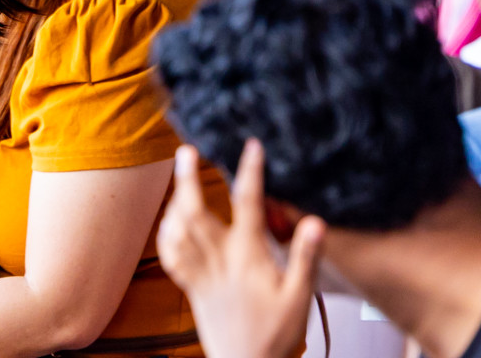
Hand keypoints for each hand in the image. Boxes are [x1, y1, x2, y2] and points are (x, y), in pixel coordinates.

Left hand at [158, 141, 324, 357]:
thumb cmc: (277, 333)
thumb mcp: (299, 298)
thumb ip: (305, 258)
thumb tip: (315, 221)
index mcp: (248, 257)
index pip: (248, 206)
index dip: (249, 173)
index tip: (251, 146)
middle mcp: (218, 260)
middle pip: (195, 212)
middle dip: (187, 179)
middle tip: (185, 150)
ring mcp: (200, 272)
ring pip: (177, 229)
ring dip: (174, 200)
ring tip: (178, 175)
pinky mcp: (189, 285)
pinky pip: (169, 254)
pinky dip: (165, 232)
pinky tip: (168, 218)